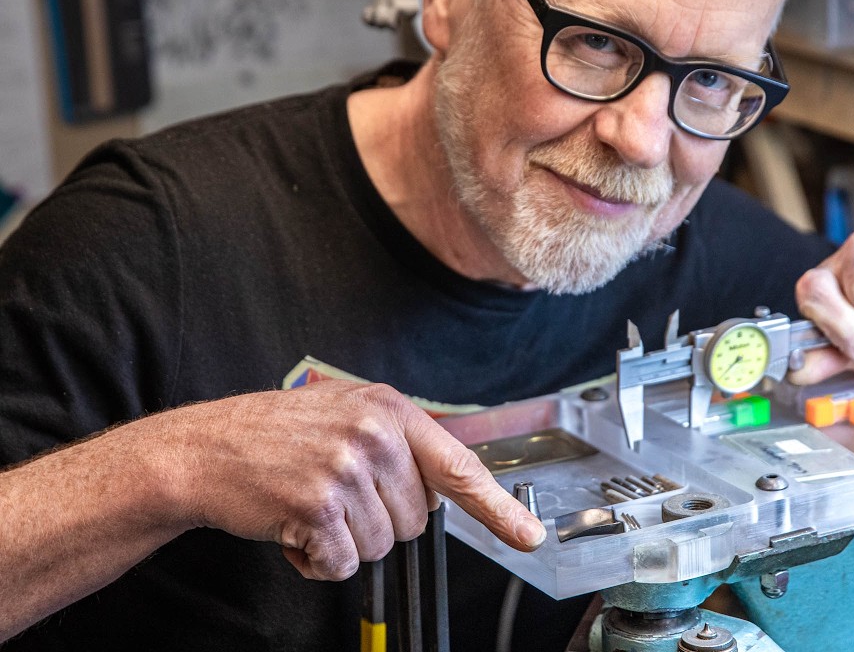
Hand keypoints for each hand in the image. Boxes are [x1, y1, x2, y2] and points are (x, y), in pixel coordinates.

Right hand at [167, 380, 543, 580]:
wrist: (202, 450)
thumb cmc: (274, 437)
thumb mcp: (346, 416)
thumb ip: (397, 444)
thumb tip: (444, 490)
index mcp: (389, 409)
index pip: (459, 465)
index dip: (498, 507)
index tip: (530, 536)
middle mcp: (375, 435)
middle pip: (416, 520)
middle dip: (377, 521)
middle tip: (332, 494)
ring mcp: (346, 469)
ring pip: (381, 546)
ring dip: (344, 542)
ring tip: (308, 505)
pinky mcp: (317, 506)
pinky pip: (342, 563)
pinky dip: (316, 561)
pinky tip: (292, 529)